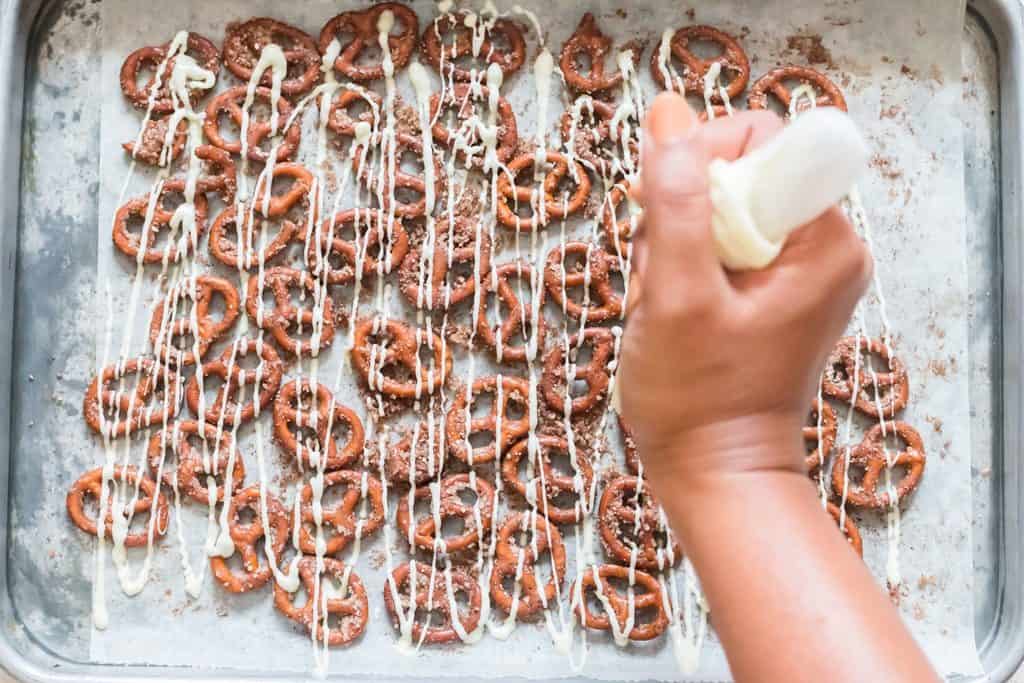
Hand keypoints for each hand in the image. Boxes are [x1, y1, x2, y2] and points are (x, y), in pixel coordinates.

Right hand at [618, 93, 871, 483]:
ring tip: (663, 301)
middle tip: (662, 276)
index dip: (704, 159)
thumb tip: (669, 113)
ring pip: (721, 210)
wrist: (716, 475)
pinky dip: (686, 266)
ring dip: (675, 244)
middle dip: (682, 214)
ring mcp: (800, 272)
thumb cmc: (697, 399)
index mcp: (823, 240)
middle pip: (739, 175)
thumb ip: (676, 202)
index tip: (665, 212)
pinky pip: (723, 246)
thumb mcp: (676, 296)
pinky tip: (671, 308)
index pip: (763, 141)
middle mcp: (824, 247)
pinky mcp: (776, 292)